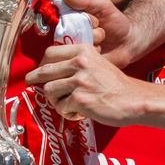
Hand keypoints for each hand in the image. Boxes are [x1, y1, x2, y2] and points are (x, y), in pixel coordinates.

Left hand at [25, 41, 143, 124]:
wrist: (134, 100)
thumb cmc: (115, 85)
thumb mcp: (97, 63)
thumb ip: (76, 63)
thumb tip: (51, 71)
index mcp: (83, 51)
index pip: (50, 52)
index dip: (41, 63)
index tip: (38, 70)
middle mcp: (79, 63)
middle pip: (45, 71)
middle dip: (35, 79)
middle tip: (30, 83)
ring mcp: (79, 81)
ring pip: (49, 91)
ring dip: (55, 101)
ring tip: (68, 105)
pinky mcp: (80, 99)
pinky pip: (61, 107)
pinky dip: (67, 113)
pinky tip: (79, 113)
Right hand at [62, 0, 134, 67]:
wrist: (128, 42)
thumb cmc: (115, 21)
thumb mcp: (104, 6)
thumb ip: (86, 0)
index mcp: (72, 16)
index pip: (64, 14)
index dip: (81, 17)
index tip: (95, 19)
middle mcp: (69, 31)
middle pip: (68, 29)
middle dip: (89, 29)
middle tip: (101, 28)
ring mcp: (73, 47)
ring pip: (75, 43)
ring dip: (93, 40)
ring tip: (102, 39)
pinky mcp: (79, 60)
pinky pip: (80, 56)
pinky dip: (93, 51)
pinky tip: (101, 50)